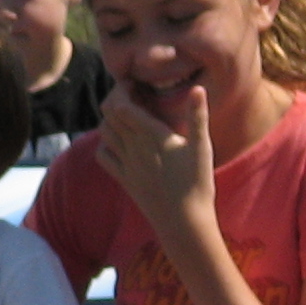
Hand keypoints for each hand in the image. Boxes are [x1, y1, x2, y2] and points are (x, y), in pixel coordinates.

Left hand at [97, 80, 216, 240]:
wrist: (184, 221)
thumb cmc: (197, 182)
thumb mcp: (202, 147)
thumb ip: (197, 116)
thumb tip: (197, 88)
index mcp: (152, 136)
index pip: (122, 105)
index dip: (123, 89)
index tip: (135, 83)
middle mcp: (134, 147)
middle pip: (109, 115)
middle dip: (115, 99)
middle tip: (130, 94)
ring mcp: (126, 163)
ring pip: (104, 132)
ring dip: (110, 119)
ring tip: (126, 115)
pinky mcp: (124, 179)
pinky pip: (103, 156)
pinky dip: (105, 144)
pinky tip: (119, 142)